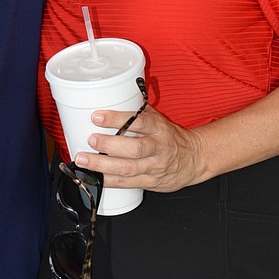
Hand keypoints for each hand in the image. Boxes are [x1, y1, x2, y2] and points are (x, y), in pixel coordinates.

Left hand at [75, 104, 207, 193]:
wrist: (194, 159)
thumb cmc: (170, 137)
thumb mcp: (159, 120)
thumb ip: (138, 112)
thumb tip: (112, 95)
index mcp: (159, 128)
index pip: (139, 122)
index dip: (117, 119)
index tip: (97, 116)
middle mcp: (158, 148)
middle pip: (134, 148)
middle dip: (109, 144)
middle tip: (90, 139)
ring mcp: (154, 167)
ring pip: (128, 168)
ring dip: (103, 165)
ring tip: (84, 160)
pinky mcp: (150, 182)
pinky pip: (127, 183)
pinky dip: (109, 181)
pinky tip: (95, 177)